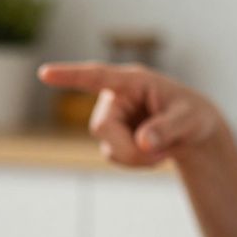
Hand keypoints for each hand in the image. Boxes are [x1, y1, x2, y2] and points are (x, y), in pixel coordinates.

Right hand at [38, 62, 225, 167]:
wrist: (193, 131)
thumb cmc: (193, 116)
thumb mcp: (189, 121)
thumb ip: (167, 129)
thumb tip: (142, 143)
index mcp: (133, 81)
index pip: (97, 76)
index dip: (69, 76)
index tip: (44, 73)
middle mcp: (116, 97)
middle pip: (103, 127)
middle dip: (129, 150)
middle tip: (159, 157)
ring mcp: (111, 118)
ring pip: (108, 147)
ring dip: (136, 158)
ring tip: (162, 150)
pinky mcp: (112, 137)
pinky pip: (114, 157)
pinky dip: (135, 163)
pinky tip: (153, 154)